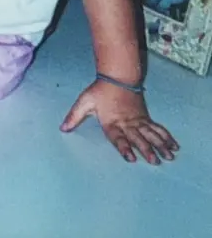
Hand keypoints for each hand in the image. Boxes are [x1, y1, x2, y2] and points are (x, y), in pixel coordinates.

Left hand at [60, 80, 178, 163]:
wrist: (118, 76)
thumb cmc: (100, 90)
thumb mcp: (85, 101)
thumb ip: (74, 116)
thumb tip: (62, 128)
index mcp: (111, 121)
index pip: (118, 137)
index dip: (124, 148)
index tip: (131, 158)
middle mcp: (126, 123)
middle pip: (138, 138)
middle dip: (146, 150)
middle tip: (154, 161)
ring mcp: (138, 120)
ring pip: (151, 134)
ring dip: (160, 146)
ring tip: (168, 157)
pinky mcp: (145, 118)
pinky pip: (157, 129)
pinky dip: (166, 137)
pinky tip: (174, 146)